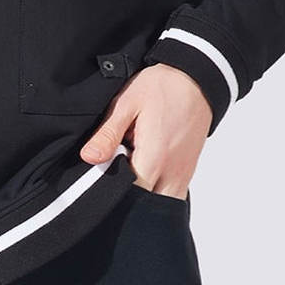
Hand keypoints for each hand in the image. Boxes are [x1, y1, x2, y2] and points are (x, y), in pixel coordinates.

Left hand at [79, 63, 211, 199]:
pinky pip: (172, 193)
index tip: (100, 176)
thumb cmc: (162, 87)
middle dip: (128, 197)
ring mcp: (184, 173)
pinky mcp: (188, 170)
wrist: (195, 79)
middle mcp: (173, 172)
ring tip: (128, 170)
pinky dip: (156, 189)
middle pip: (147, 205)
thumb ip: (108, 134)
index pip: (130, 194)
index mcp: (155, 157)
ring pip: (161, 203)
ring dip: (143, 194)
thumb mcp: (127, 104)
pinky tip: (143, 167)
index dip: (111, 190)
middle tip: (113, 173)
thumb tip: (89, 158)